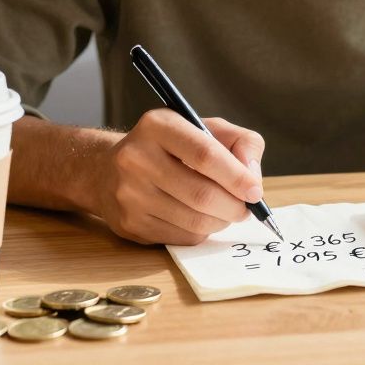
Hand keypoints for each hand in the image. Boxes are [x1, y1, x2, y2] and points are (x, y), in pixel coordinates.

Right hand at [92, 109, 264, 245]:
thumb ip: (240, 142)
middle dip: (234, 206)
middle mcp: (136, 158)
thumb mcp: (204, 128)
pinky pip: (182, 238)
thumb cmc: (169, 147)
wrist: (108, 170)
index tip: (255, 191)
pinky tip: (200, 218)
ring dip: (221, 221)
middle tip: (247, 208)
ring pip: (194, 222)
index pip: (205, 154)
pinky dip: (201, 232)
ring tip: (226, 211)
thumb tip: (253, 177)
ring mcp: (129, 195)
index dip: (237, 176)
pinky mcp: (130, 224)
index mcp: (157, 126)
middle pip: (201, 194)